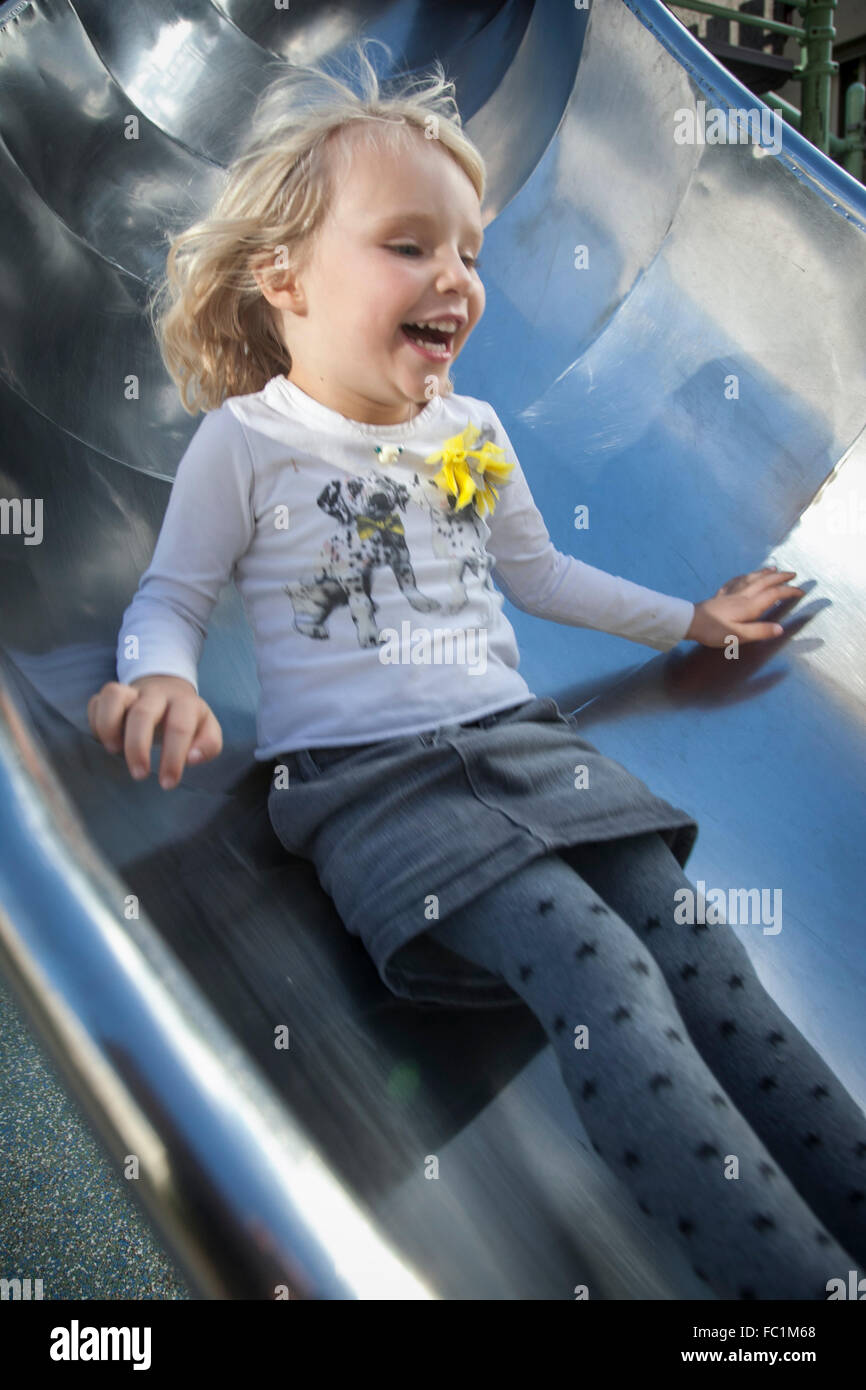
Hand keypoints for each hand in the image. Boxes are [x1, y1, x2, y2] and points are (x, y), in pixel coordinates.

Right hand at [87, 675, 222, 788]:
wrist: (168, 688)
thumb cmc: (187, 719)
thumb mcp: (207, 730)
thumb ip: (208, 745)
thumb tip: (192, 758)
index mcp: (184, 703)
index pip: (179, 727)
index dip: (173, 757)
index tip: (168, 783)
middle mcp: (156, 694)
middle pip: (142, 713)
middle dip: (137, 748)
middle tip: (139, 775)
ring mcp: (131, 691)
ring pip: (113, 695)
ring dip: (109, 726)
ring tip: (113, 750)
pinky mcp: (110, 694)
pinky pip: (96, 701)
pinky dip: (96, 723)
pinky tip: (105, 741)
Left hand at [685, 567, 804, 647]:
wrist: (690, 622)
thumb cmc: (714, 631)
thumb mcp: (739, 636)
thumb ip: (760, 631)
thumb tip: (781, 628)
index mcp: (749, 606)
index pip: (774, 595)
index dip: (789, 592)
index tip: (801, 591)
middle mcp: (742, 596)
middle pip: (765, 582)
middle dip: (781, 577)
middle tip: (793, 574)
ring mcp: (731, 593)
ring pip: (752, 578)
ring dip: (764, 573)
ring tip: (774, 568)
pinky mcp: (721, 595)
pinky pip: (736, 580)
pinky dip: (745, 576)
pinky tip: (746, 575)